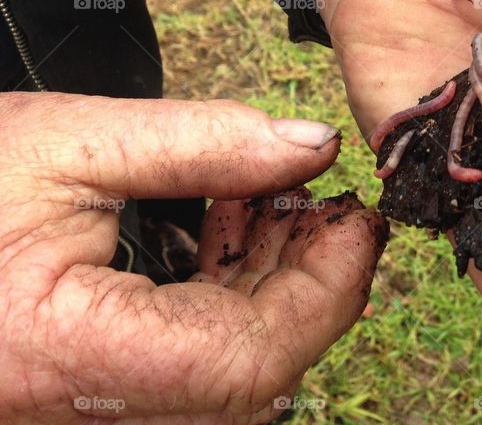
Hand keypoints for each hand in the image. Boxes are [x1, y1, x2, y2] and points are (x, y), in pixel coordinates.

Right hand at [0, 93, 386, 423]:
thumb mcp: (67, 145)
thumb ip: (202, 143)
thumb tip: (311, 144)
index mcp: (66, 360)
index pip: (249, 362)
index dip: (328, 288)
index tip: (357, 215)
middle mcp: (82, 416)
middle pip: (252, 373)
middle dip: (311, 278)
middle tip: (324, 197)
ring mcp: (88, 414)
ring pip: (231, 371)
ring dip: (276, 280)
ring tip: (279, 196)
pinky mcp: (94, 392)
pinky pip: (193, 359)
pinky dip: (233, 291)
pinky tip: (237, 222)